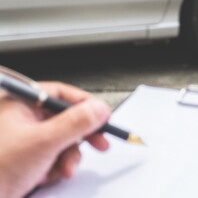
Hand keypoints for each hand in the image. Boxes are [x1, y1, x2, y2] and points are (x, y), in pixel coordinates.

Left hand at [0, 82, 110, 197]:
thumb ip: (76, 122)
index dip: (86, 105)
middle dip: (80, 137)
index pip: (62, 94)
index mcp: (21, 102)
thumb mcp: (43, 143)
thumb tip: (100, 108)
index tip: (103, 117)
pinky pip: (53, 154)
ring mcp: (24, 137)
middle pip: (65, 118)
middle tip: (99, 143)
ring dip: (68, 156)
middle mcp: (22, 116)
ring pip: (62, 139)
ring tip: (63, 169)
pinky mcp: (26, 156)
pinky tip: (46, 175)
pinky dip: (55, 166)